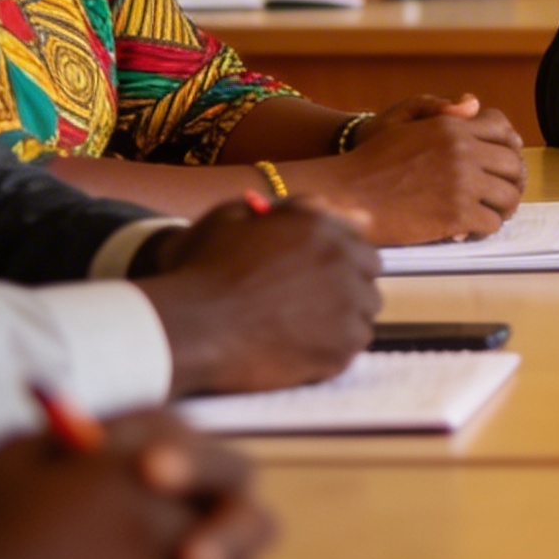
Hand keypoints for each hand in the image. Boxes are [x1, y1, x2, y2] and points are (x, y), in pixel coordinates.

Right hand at [136, 200, 380, 395]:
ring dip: (342, 318)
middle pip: (368, 277)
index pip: (359, 243)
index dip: (339, 260)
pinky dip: (332, 350)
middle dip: (347, 286)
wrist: (190, 326)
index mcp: (321, 227)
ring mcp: (346, 306)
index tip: (318, 275)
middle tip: (309, 303)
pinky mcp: (339, 348)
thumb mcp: (237, 218)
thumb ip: (296, 208)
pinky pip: (352, 348)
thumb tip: (354, 213)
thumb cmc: (204, 270)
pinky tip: (300, 349)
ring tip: (301, 328)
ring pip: (364, 313)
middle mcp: (342, 261)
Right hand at [331, 93, 525, 243]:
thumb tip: (474, 103)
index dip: (506, 146)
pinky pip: (492, 222)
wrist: (347, 195)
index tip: (500, 162)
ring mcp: (462, 183)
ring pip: (508, 196)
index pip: (502, 129)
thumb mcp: (401, 121)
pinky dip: (486, 227)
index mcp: (451, 127)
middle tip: (501, 192)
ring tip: (491, 211)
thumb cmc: (371, 160)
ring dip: (503, 206)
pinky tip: (472, 228)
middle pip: (512, 164)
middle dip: (510, 179)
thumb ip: (439, 110)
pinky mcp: (457, 214)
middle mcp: (463, 151)